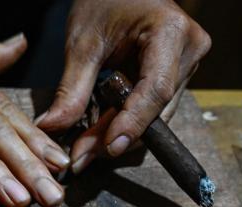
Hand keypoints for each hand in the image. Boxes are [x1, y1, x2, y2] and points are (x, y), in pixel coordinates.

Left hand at [36, 0, 210, 173]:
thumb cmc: (103, 1)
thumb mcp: (82, 44)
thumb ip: (72, 90)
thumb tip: (52, 129)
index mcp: (170, 32)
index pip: (156, 89)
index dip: (133, 123)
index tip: (109, 148)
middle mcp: (189, 50)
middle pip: (156, 109)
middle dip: (117, 135)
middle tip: (81, 156)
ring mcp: (187, 65)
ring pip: (155, 116)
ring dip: (119, 133)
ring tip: (84, 146)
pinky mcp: (178, 76)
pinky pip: (153, 110)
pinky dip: (125, 123)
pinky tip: (99, 133)